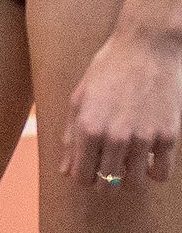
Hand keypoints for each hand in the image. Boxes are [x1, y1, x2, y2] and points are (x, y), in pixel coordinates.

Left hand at [60, 24, 181, 187]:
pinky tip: (148, 159)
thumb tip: (65, 169)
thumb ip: (70, 135)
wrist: (147, 48)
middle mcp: (115, 137)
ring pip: (135, 184)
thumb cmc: (108, 69)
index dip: (82, 177)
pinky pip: (161, 174)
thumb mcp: (80, 97)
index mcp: (88, 127)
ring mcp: (144, 139)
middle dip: (104, 182)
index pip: (81, 175)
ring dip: (129, 178)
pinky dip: (153, 172)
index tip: (87, 170)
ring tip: (127, 162)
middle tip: (107, 168)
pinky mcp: (168, 137)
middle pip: (107, 184)